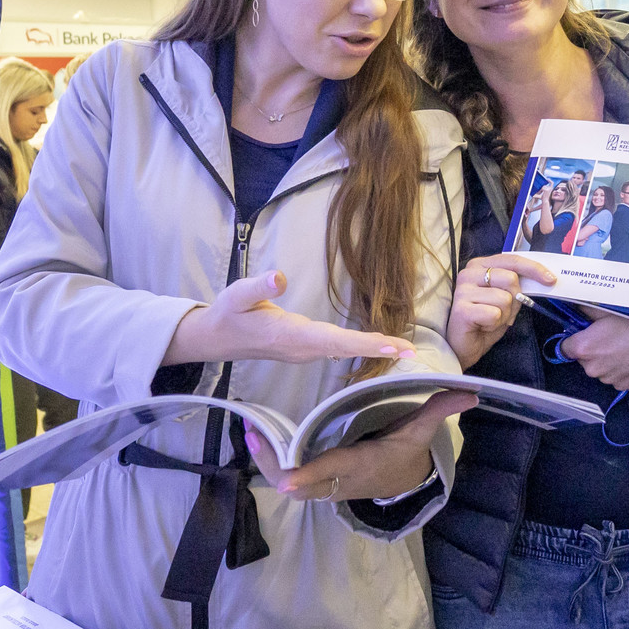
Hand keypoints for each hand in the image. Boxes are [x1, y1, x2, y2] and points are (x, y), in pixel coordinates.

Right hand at [162, 271, 417, 365]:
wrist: (216, 338)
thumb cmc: (228, 313)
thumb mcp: (237, 295)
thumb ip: (258, 286)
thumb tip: (280, 276)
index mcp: (291, 336)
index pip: (333, 341)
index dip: (364, 344)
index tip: (391, 347)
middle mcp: (302, 349)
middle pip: (346, 350)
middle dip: (378, 350)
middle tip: (411, 352)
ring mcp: (304, 351)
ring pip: (344, 352)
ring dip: (373, 351)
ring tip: (403, 350)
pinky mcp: (305, 348)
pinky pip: (338, 351)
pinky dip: (360, 348)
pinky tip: (377, 345)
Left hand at [246, 391, 478, 501]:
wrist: (399, 481)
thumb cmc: (404, 451)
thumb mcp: (420, 432)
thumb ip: (438, 410)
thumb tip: (470, 392)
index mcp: (361, 466)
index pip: (331, 472)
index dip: (308, 477)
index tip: (285, 479)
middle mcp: (339, 481)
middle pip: (300, 484)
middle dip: (274, 466)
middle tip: (253, 435)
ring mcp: (325, 486)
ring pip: (288, 483)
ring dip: (266, 462)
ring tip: (248, 431)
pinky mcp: (315, 484)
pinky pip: (287, 477)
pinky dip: (270, 461)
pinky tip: (255, 436)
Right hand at [444, 254, 556, 369]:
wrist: (463, 347)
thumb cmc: (484, 322)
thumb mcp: (505, 299)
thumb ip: (517, 286)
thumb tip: (544, 278)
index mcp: (479, 266)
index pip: (511, 260)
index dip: (534, 268)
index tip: (551, 279)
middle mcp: (468, 274)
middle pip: (511, 278)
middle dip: (515, 300)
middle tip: (503, 313)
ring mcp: (462, 291)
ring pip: (505, 298)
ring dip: (505, 315)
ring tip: (490, 320)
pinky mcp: (461, 309)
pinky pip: (495, 314)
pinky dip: (495, 324)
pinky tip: (483, 326)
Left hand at [559, 308, 628, 390]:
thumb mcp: (608, 311)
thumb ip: (586, 311)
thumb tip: (573, 307)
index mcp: (583, 348)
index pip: (565, 347)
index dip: (574, 340)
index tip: (584, 334)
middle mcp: (590, 367)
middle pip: (582, 358)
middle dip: (591, 349)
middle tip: (609, 337)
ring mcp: (606, 379)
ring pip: (598, 368)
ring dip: (605, 360)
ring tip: (623, 346)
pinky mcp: (621, 386)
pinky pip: (612, 376)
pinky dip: (618, 369)